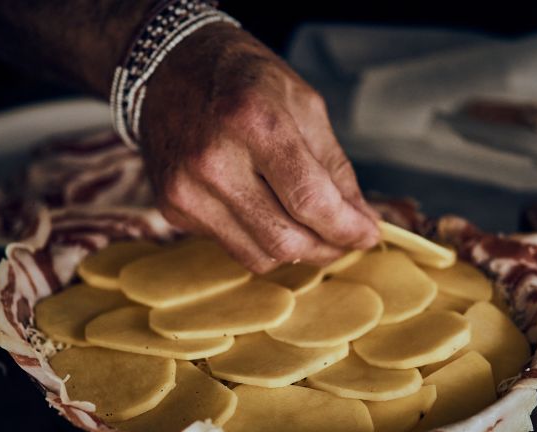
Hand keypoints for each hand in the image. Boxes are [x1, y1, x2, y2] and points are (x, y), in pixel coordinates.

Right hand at [138, 24, 378, 271]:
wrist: (169, 69)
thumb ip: (335, 168)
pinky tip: (268, 213)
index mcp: (253, 122)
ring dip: (297, 252)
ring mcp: (187, 190)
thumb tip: (361, 220)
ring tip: (312, 231)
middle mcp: (213, 160)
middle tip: (343, 238)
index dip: (346, 228)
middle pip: (285, 239)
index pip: (310, 200)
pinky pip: (233, 247)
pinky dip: (261, 240)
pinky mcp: (173, 208)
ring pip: (259, 256)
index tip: (367, 234)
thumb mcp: (303, 104)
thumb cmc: (242, 79)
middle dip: (326, 248)